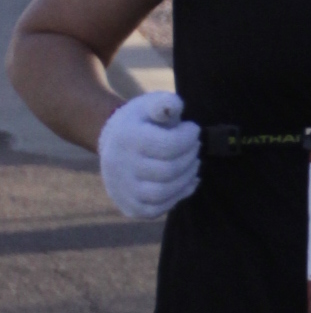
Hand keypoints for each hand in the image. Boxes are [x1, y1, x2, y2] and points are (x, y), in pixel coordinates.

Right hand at [98, 89, 201, 218]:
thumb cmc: (140, 121)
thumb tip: (175, 107)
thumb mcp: (150, 104)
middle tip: (196, 147)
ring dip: (187, 178)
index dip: (189, 137)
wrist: (112, 143)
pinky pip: (158, 209)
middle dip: (190, 157)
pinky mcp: (129, 206)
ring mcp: (123, 189)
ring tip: (194, 164)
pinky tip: (189, 181)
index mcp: (127, 138)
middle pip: (169, 170)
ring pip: (164, 192)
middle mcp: (121, 166)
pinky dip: (178, 196)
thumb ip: (165, 103)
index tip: (193, 129)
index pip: (169, 145)